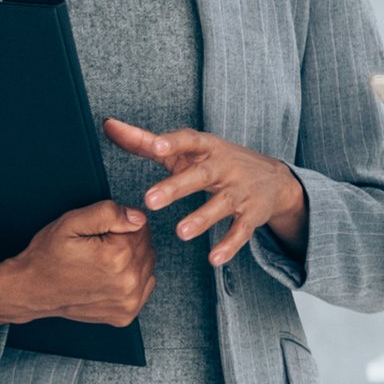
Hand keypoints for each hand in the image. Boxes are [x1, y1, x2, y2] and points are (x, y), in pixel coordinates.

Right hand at [0, 199, 155, 329]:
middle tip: (99, 246)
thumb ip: (108, 213)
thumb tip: (139, 217)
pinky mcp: (126, 314)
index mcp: (118, 256)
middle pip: (146, 246)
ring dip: (132, 260)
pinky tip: (109, 277)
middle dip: (127, 241)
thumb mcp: (71, 222)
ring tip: (102, 262)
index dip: (120, 224)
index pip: (141, 226)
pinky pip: (144, 287)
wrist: (31, 290)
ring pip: (147, 266)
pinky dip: (132, 279)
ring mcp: (129, 302)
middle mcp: (128, 282)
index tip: (100, 233)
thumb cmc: (48, 255)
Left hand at [105, 119, 305, 267]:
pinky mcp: (252, 215)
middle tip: (150, 200)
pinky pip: (241, 231)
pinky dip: (229, 245)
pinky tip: (214, 258)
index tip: (157, 145)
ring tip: (181, 232)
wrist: (274, 179)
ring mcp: (241, 192)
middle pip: (201, 176)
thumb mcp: (188, 150)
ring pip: (221, 205)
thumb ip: (146, 142)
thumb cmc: (218, 162)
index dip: (175, 142)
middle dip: (177, 187)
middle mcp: (225, 168)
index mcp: (207, 148)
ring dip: (202, 219)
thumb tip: (108, 126)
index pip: (190, 141)